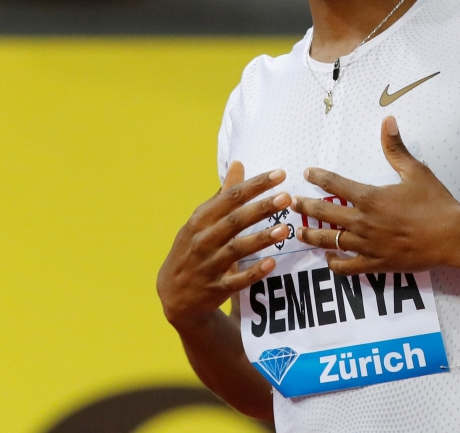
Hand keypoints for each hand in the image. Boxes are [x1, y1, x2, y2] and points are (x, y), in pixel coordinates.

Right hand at [157, 163, 291, 331]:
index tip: (280, 174)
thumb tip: (238, 164)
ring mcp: (208, 265)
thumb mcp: (200, 220)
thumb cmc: (192, 249)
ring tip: (285, 229)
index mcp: (200, 219)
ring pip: (236, 250)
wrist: (173, 294)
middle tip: (287, 198)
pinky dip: (253, 272)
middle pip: (235, 221)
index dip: (255, 185)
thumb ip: (223, 195)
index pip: (230, 197)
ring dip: (261, 239)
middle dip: (261, 208)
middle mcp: (203, 240)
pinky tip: (271, 263)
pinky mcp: (216, 288)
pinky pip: (236, 281)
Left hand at [291, 116, 459, 275]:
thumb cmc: (435, 203)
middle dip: (306, 207)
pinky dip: (335, 263)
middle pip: (324, 214)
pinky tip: (328, 258)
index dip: (318, 177)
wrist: (452, 236)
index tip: (307, 173)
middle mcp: (363, 222)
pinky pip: (348, 267)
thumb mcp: (415, 171)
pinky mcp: (376, 264)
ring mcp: (368, 245)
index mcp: (370, 198)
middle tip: (292, 203)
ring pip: (331, 241)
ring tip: (300, 232)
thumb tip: (388, 121)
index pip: (335, 185)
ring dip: (313, 235)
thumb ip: (396, 148)